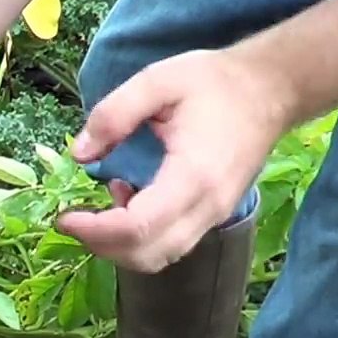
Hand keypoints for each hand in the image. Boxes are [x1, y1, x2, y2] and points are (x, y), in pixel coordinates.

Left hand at [56, 48, 289, 273]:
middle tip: (73, 218)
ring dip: (120, 245)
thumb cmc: (215, 82)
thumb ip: (113, 114)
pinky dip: (140, 238)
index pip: (138, 228)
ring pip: (159, 257)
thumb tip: (80, 154)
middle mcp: (208, 206)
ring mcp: (215, 215)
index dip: (95, 230)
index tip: (65, 217)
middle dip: (101, 245)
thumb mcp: (158, 80)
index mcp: (193, 175)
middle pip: (146, 254)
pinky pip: (171, 244)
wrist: (272, 89)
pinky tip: (127, 198)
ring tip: (101, 205)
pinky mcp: (213, 215)